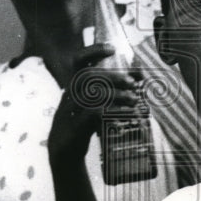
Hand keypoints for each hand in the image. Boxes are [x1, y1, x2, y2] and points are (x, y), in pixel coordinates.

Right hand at [49, 43, 144, 163]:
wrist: (63, 151)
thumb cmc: (83, 122)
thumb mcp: (92, 102)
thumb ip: (109, 89)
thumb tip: (138, 76)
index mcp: (74, 84)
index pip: (77, 61)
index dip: (92, 51)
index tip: (112, 49)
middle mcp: (70, 93)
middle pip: (89, 76)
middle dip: (113, 76)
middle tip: (133, 83)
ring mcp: (71, 110)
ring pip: (93, 95)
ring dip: (117, 95)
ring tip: (134, 100)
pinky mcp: (75, 127)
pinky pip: (94, 114)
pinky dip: (112, 113)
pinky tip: (126, 116)